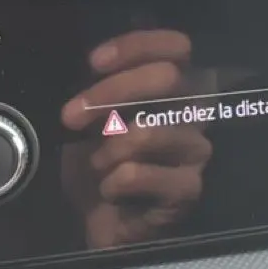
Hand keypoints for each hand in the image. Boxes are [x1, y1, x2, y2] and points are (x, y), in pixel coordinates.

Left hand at [60, 30, 211, 248]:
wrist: (101, 223)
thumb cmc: (99, 163)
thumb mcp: (94, 116)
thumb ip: (104, 83)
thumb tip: (97, 54)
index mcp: (177, 89)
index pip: (178, 46)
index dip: (137, 46)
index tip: (93, 62)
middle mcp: (196, 114)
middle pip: (168, 78)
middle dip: (110, 92)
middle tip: (71, 116)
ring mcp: (196, 152)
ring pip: (147, 131)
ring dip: (106, 149)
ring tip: (97, 165)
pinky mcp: (187, 190)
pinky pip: (135, 174)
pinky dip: (109, 184)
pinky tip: (112, 193)